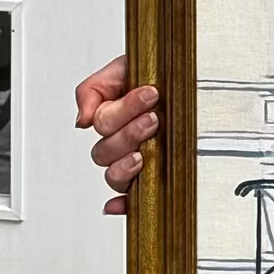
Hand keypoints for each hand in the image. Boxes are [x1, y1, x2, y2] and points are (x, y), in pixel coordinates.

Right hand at [75, 55, 158, 214]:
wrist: (191, 79)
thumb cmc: (161, 74)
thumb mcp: (124, 68)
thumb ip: (93, 90)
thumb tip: (82, 122)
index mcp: (112, 118)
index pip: (104, 124)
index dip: (124, 110)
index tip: (151, 94)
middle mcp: (121, 142)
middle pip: (105, 153)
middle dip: (129, 133)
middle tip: (154, 118)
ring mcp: (136, 162)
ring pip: (114, 176)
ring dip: (125, 165)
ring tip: (147, 149)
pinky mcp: (151, 180)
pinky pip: (130, 200)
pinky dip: (121, 205)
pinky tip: (118, 205)